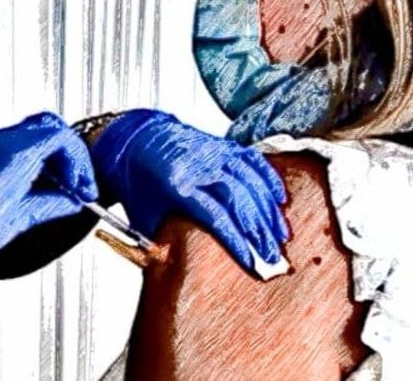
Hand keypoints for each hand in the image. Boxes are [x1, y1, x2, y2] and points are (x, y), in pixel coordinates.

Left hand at [0, 111, 96, 303]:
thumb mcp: (24, 217)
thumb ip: (54, 203)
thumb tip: (70, 202)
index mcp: (14, 153)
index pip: (60, 137)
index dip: (78, 161)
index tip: (82, 184)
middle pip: (48, 127)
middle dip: (68, 152)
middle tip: (77, 181)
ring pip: (31, 131)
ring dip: (50, 153)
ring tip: (59, 185)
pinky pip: (12, 143)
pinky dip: (31, 156)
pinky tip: (37, 182)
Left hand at [90, 109, 287, 271]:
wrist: (131, 140)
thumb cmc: (138, 184)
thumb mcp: (144, 216)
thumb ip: (164, 241)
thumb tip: (183, 271)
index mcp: (176, 186)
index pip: (216, 217)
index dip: (237, 243)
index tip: (252, 264)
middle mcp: (197, 166)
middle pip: (239, 200)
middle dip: (259, 232)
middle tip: (272, 257)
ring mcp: (212, 152)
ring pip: (250, 180)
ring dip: (268, 210)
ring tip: (280, 236)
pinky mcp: (221, 144)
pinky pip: (252, 160)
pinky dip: (268, 180)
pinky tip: (280, 200)